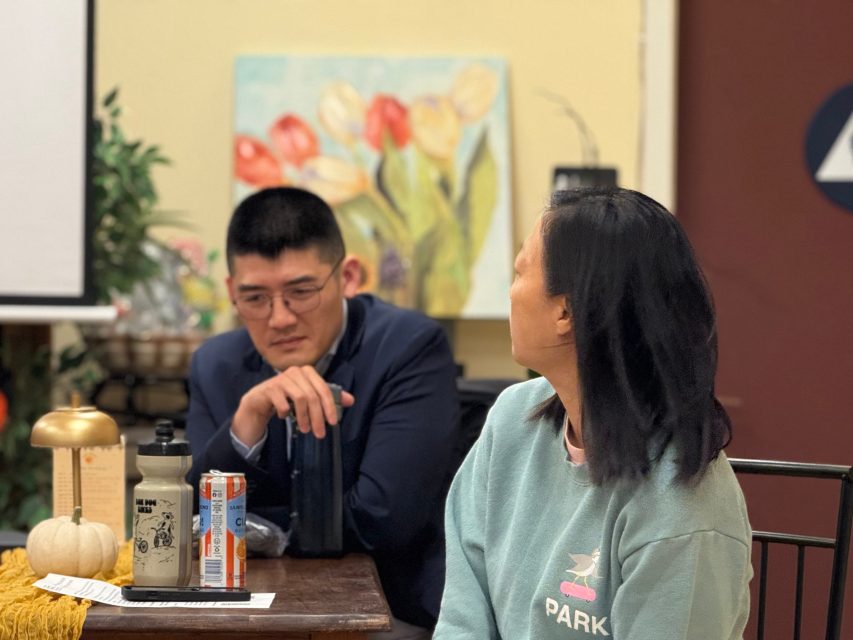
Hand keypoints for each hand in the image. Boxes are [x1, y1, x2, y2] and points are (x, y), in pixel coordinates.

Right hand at [232, 365, 354, 444]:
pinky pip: (283, 404)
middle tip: (319, 433)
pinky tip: (284, 416)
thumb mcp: (308, 398)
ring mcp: (281, 379)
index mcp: (308, 372)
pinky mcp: (269, 388)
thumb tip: (351, 400)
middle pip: (313, 395)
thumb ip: (328, 397)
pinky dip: (286, 413)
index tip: (333, 422)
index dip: (330, 406)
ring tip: (304, 429)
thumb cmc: (287, 398)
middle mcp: (295, 371)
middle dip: (318, 417)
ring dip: (304, 417)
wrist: (259, 400)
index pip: (324, 389)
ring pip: (300, 398)